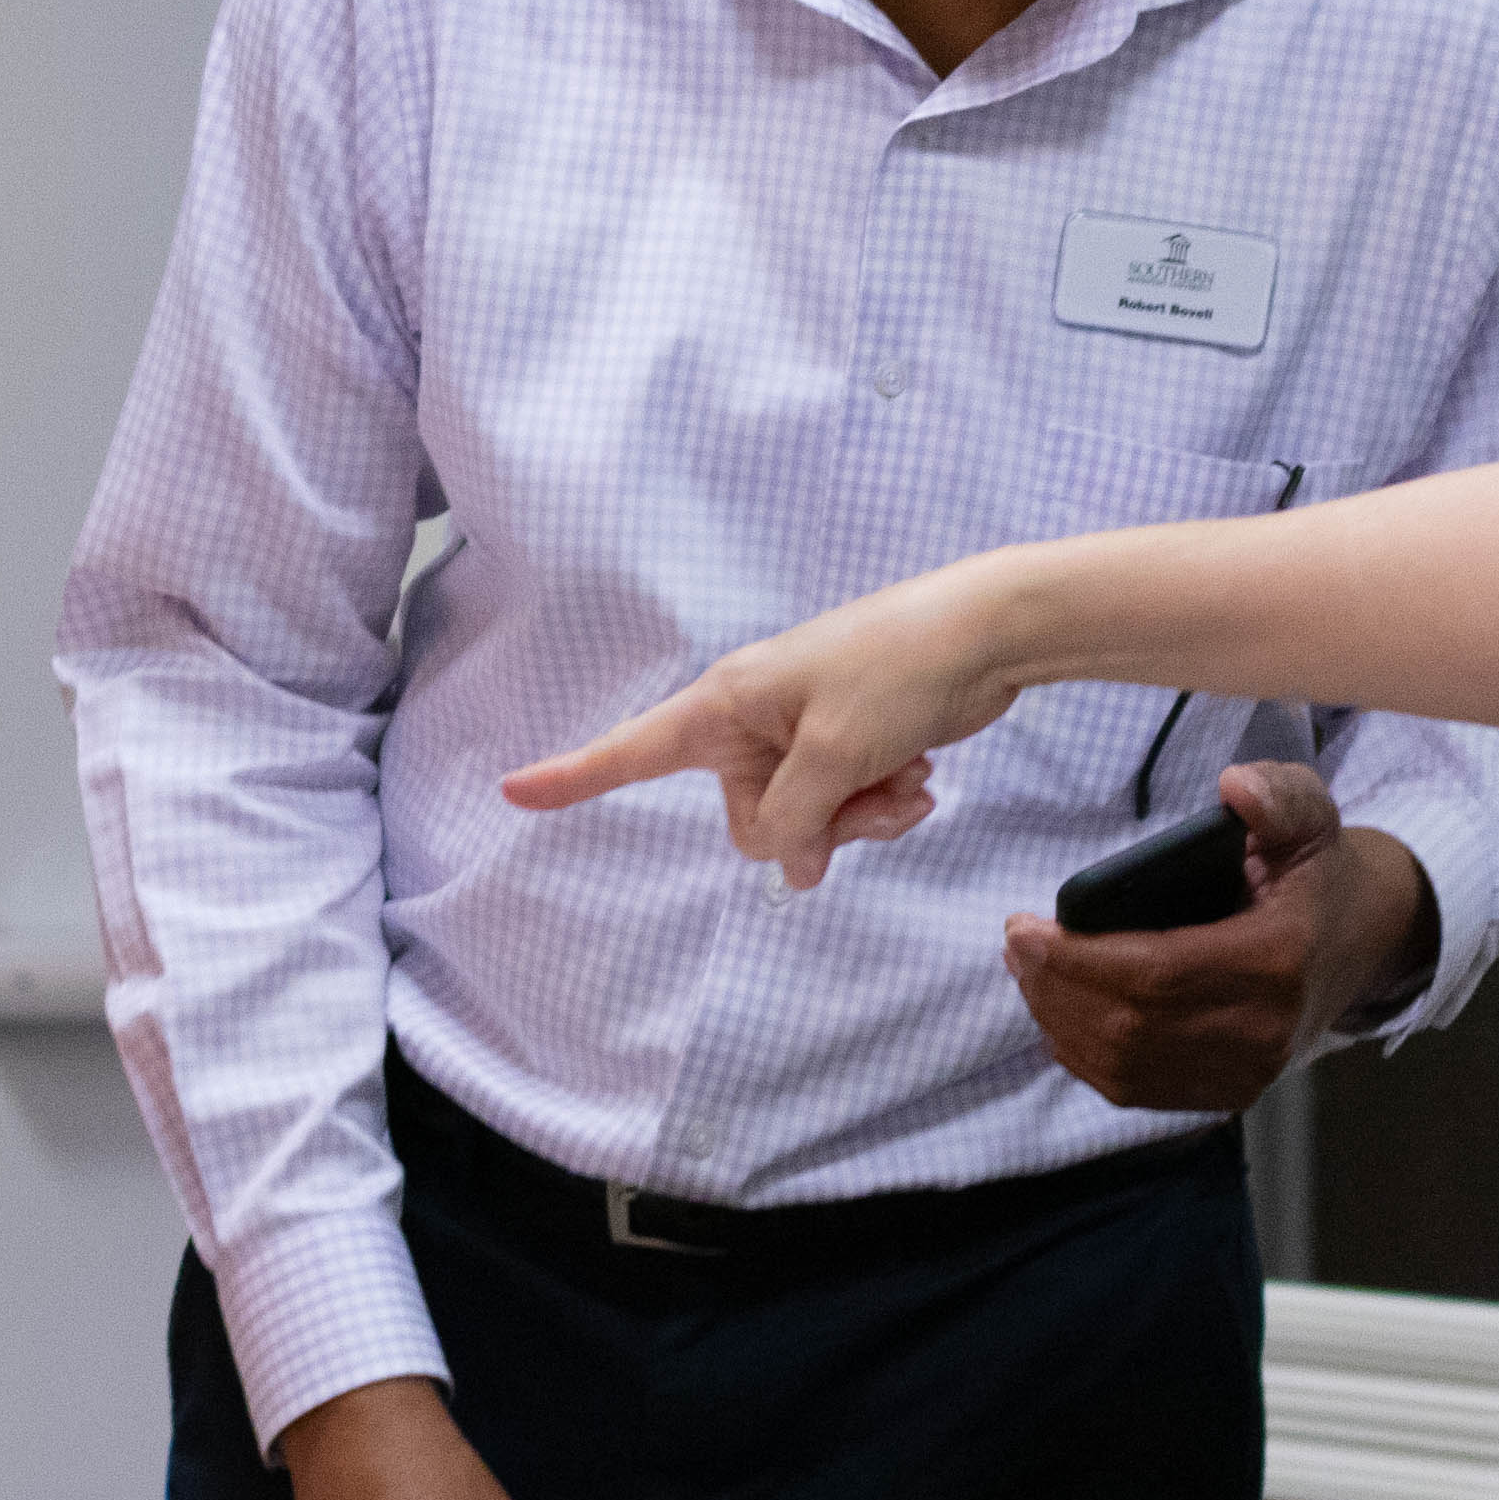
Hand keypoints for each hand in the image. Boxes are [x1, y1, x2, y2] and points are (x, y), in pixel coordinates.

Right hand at [495, 561, 1031, 880]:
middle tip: (869, 791)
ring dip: (861, 817)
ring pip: (806, 822)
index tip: (512, 793)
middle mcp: (754, 720)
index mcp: (728, 705)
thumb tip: (790, 867)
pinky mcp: (847, 743)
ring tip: (907, 779)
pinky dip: (882, 802)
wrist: (986, 632)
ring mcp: (802, 733)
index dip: (571, 777)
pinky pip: (844, 806)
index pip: (632, 751)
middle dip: (813, 825)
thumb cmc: (898, 669)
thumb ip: (795, 821)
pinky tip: (921, 776)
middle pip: (750, 819)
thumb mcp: (835, 755)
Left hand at [1006, 760, 1436, 1114]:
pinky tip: (1058, 1016)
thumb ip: (1276, 796)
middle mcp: (1264, 1030)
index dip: (1077, 958)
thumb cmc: (1317, 873)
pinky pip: (1137, 1090)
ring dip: (1060, 1022)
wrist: (1361, 941)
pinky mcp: (1229, 1093)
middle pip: (1129, 1026)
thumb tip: (1234, 788)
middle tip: (1016, 945)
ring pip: (1125, 1067)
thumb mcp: (1308, 818)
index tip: (1023, 927)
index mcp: (1278, 959)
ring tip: (1028, 973)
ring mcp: (1247, 1072)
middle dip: (1056, 987)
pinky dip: (1085, 1057)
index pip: (1155, 974)